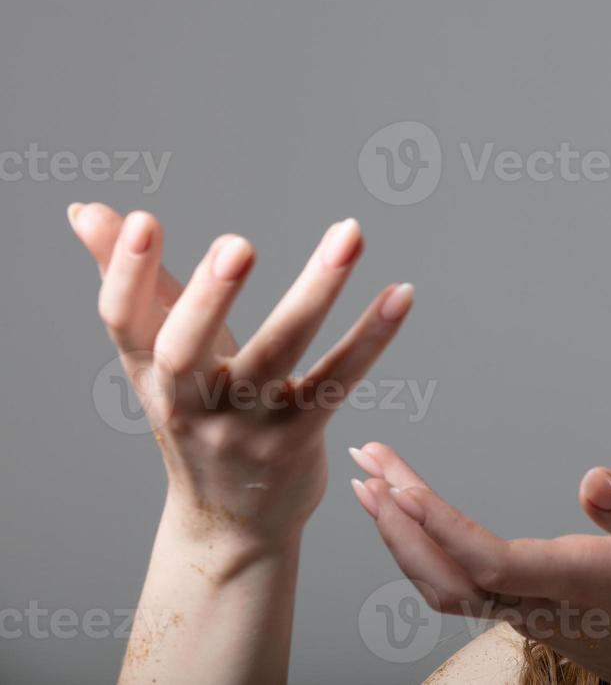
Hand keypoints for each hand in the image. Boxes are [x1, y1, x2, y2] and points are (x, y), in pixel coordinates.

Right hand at [70, 202, 414, 546]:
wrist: (230, 524)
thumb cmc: (195, 413)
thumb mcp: (158, 355)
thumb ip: (133, 279)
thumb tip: (86, 208)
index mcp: (148, 374)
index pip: (123, 321)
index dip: (126, 273)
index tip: (143, 218)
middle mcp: (189, 403)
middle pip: (184, 349)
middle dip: (207, 296)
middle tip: (237, 243)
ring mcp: (245, 426)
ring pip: (279, 353)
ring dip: (317, 289)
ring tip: (349, 233)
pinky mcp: (299, 438)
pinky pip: (338, 379)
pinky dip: (372, 336)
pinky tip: (401, 292)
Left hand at [349, 442, 610, 684]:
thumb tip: (593, 478)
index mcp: (575, 583)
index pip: (486, 559)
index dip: (434, 523)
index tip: (394, 480)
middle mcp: (541, 606)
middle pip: (446, 575)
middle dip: (396, 520)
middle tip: (365, 460)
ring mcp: (530, 615)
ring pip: (444, 589)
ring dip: (401, 537)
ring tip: (373, 486)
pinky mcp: (530, 614)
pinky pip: (460, 590)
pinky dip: (425, 553)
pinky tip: (415, 525)